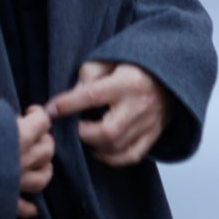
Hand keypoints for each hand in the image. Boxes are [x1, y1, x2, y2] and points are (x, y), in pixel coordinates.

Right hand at [15, 104, 54, 218]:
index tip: (30, 113)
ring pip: (44, 177)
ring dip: (43, 168)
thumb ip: (1, 116)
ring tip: (36, 163)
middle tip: (31, 136)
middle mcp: (22, 159)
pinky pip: (25, 207)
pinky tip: (32, 206)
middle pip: (48, 149)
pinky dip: (30, 206)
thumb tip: (11, 117)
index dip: (38, 115)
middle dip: (43, 141)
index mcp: (18, 135)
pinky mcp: (6, 201)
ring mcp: (16, 182)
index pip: (43, 122)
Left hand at [46, 62, 168, 167]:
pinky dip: (111, 158)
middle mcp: (139, 106)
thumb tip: (71, 96)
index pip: (92, 96)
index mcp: (127, 83)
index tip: (50, 110)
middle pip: (108, 131)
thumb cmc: (134, 66)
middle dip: (83, 133)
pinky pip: (130, 156)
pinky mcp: (152, 136)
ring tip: (86, 136)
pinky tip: (100, 149)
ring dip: (95, 147)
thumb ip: (88, 74)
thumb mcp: (109, 59)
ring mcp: (148, 124)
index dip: (68, 104)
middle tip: (73, 127)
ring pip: (117, 148)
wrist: (168, 77)